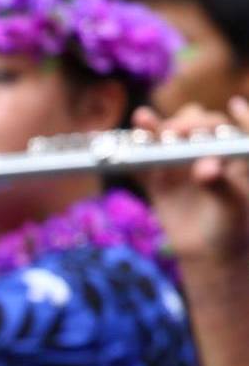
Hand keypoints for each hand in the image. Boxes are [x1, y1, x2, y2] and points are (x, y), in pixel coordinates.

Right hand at [137, 100, 248, 265]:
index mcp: (232, 151)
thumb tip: (205, 167)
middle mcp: (206, 150)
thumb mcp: (233, 204)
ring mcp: (180, 163)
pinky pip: (145, 163)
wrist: (209, 253)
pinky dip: (136, 150)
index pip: (227, 127)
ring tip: (145, 120)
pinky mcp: (159, 180)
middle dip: (186, 124)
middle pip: (195, 125)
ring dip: (156, 127)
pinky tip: (132, 134)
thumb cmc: (233, 225)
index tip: (224, 112)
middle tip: (178, 131)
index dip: (222, 118)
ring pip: (168, 138)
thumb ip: (220, 183)